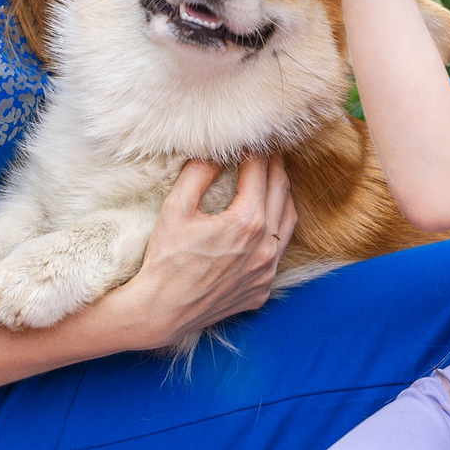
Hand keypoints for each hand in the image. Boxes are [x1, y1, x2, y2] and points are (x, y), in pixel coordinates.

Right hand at [104, 156, 295, 349]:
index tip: (252, 138)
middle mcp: (265, 246)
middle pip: (281, 191)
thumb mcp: (176, 208)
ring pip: (288, 221)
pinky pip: (278, 251)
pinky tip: (265, 221)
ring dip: (282, 195)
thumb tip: (215, 153)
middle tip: (269, 149)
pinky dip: (276, 229)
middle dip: (275, 165)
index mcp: (247, 222)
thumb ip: (198, 173)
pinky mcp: (263, 288)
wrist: (161, 311)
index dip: (256, 151)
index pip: (259, 172)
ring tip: (273, 178)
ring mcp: (267, 270)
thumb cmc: (165, 259)